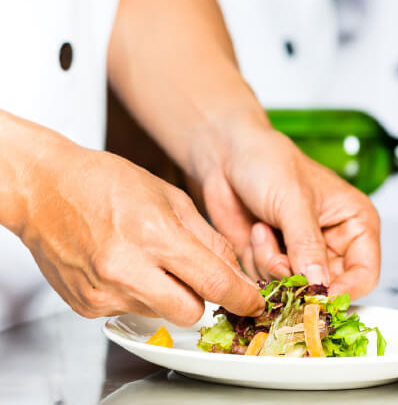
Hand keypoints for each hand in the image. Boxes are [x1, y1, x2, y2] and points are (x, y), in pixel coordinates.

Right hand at [11, 120, 262, 323]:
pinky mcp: (87, 306)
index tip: (253, 300)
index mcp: (154, 234)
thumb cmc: (105, 182)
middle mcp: (127, 269)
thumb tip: (234, 268)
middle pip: (191, 311)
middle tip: (193, 271)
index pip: (213, 282)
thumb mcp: (168, 196)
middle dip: (202, 295)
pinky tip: (123, 264)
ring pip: (161, 313)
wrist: (45, 189)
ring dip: (167, 293)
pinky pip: (130, 311)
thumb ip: (206, 237)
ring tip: (148, 257)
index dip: (241, 296)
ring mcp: (105, 292)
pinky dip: (136, 293)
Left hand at [191, 118, 379, 300]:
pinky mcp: (275, 260)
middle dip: (300, 280)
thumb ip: (307, 245)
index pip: (364, 274)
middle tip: (279, 258)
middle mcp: (333, 242)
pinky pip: (271, 285)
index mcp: (355, 221)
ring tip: (264, 230)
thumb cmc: (268, 161)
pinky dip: (258, 262)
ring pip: (297, 291)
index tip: (314, 297)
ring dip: (274, 266)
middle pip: (328, 289)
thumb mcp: (293, 200)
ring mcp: (302, 253)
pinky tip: (256, 232)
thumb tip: (319, 285)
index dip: (343, 291)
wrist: (226, 154)